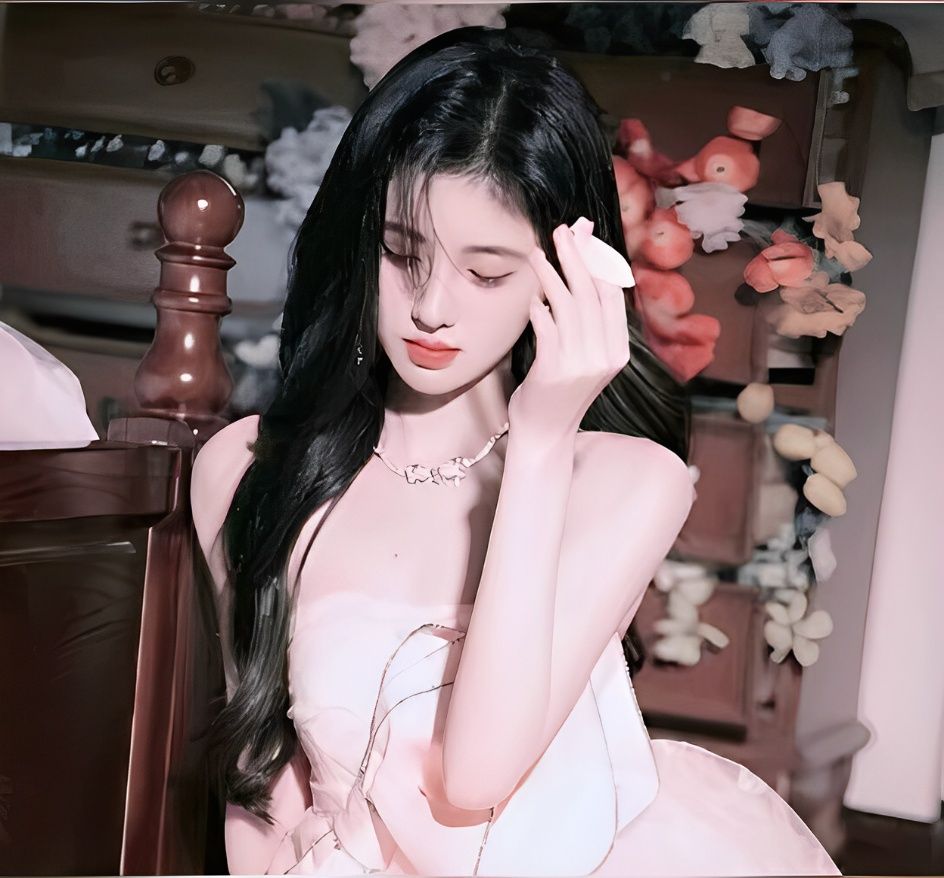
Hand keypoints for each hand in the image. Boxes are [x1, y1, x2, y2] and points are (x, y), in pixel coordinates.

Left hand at [508, 220, 631, 439]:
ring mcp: (580, 363)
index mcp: (617, 351)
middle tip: (562, 230)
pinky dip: (537, 307)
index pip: (611, 295)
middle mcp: (603, 356)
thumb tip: (581, 275)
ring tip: (536, 253)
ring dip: (550, 274)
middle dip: (576, 256)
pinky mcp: (554, 369)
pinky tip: (530, 298)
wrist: (546, 435)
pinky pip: (546, 325)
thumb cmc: (560, 393)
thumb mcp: (586, 359)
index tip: (585, 236)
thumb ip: (588, 325)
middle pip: (591, 293)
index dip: (598, 261)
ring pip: (566, 304)